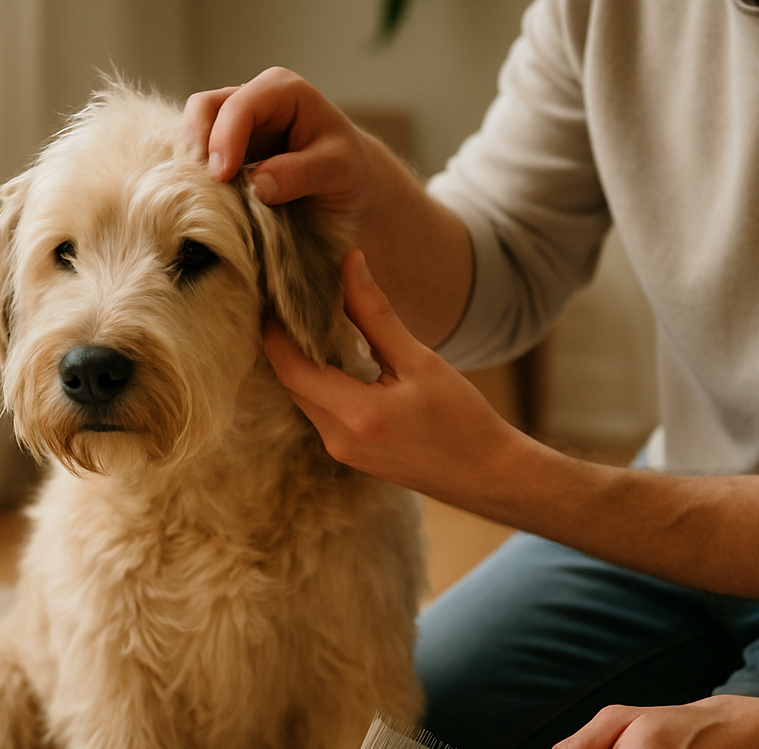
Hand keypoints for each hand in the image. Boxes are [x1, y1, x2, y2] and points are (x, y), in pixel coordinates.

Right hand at [180, 67, 371, 218]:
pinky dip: (198, 180)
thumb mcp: (337, 170)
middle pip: (204, 110)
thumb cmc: (348, 173)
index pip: (239, 105)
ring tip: (200, 195)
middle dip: (197, 145)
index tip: (222, 176)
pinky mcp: (228, 157)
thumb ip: (300, 173)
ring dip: (193, 165)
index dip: (224, 138)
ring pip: (195, 135)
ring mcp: (236, 130)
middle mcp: (253, 103)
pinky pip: (201, 162)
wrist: (350, 191)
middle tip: (201, 184)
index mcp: (281, 92)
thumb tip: (257, 185)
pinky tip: (206, 202)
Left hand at [264, 249, 519, 504]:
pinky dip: (319, 383)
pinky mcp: (350, 455)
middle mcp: (339, 439)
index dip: (274, 332)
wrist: (485, 474)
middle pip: (292, 384)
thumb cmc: (462, 419)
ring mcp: (342, 452)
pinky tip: (332, 358)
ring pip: (304, 399)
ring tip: (308, 322)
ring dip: (302, 363)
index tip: (273, 297)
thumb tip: (348, 264)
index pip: (291, 369)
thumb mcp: (421, 361)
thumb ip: (376, 314)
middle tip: (288, 301)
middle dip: (285, 343)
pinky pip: (320, 413)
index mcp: (357, 415)